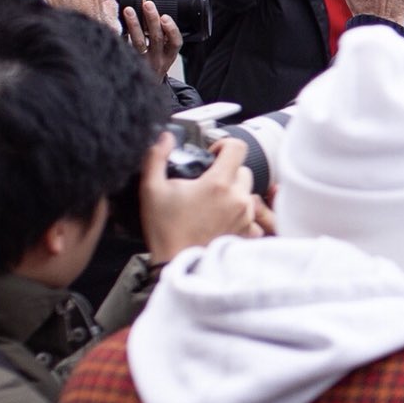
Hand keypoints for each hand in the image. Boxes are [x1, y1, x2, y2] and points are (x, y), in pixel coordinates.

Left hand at [120, 0, 181, 78]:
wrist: (143, 91)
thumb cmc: (154, 67)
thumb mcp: (165, 57)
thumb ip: (164, 40)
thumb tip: (155, 15)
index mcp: (169, 56)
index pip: (175, 43)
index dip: (172, 30)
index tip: (165, 17)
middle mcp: (157, 60)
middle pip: (156, 38)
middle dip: (152, 19)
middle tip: (147, 4)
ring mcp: (142, 62)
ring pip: (138, 42)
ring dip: (134, 24)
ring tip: (128, 10)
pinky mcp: (128, 62)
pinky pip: (123, 47)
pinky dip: (120, 34)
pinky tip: (115, 23)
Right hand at [138, 136, 257, 262]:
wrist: (178, 265)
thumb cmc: (166, 230)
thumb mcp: (152, 189)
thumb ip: (156, 157)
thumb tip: (164, 137)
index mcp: (218, 184)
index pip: (237, 147)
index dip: (223, 145)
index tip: (212, 154)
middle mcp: (238, 199)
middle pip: (243, 170)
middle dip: (226, 172)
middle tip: (206, 184)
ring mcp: (247, 217)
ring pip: (247, 193)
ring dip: (233, 194)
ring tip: (211, 204)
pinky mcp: (249, 233)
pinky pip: (252, 215)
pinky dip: (240, 214)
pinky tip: (221, 219)